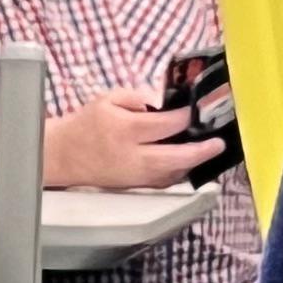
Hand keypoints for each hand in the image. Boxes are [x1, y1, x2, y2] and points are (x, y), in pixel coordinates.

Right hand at [41, 86, 223, 193]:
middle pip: (173, 158)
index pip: (162, 125)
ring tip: (209, 151)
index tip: (197, 111)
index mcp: (124, 130)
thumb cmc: (87, 123)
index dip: (184, 118)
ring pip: (171, 174)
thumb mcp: (107, 99)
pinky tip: (188, 162)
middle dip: (199, 151)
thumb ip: (136, 97)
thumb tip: (162, 103)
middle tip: (218, 143)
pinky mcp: (134, 185)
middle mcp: (132, 156)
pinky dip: (178, 172)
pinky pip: (163, 181)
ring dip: (192, 163)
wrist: (64, 155)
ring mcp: (134, 175)